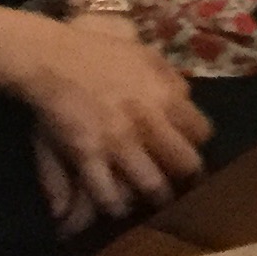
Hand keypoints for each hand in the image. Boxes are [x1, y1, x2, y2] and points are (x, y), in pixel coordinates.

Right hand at [14, 13, 208, 225]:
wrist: (55, 57)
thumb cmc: (102, 49)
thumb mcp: (147, 54)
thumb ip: (170, 78)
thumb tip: (187, 97)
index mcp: (167, 96)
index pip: (201, 131)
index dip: (196, 143)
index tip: (188, 147)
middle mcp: (149, 123)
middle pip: (184, 163)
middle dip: (183, 176)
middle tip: (176, 181)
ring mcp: (119, 142)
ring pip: (151, 185)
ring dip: (152, 196)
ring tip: (149, 200)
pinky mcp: (88, 156)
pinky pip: (107, 193)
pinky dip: (113, 204)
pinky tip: (115, 206)